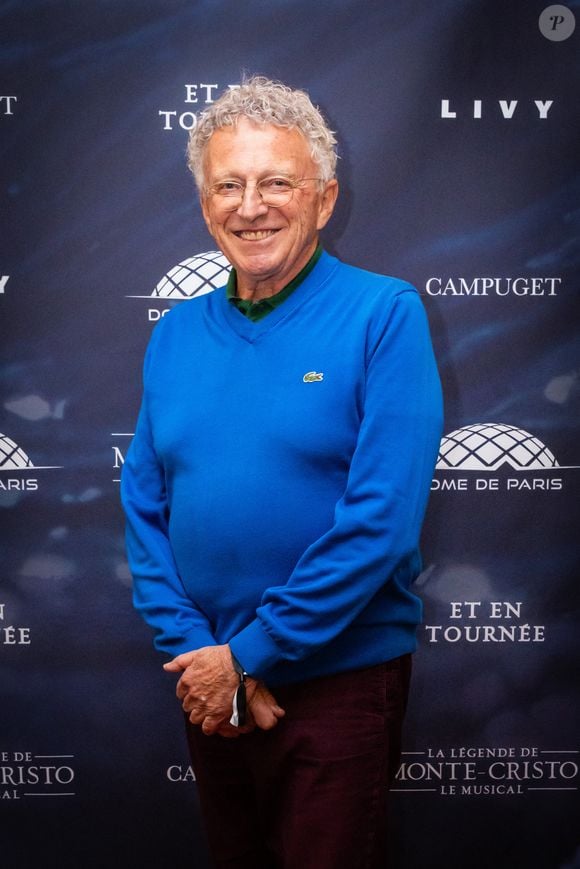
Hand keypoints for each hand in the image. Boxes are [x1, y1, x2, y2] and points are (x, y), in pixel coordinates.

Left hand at [163, 645, 284, 734]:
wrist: (241, 664)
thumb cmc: (221, 657)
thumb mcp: (198, 653)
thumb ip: (180, 661)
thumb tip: (166, 667)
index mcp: (187, 680)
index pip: (180, 692)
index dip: (188, 691)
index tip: (196, 690)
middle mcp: (193, 695)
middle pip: (187, 706)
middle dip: (194, 703)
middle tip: (204, 698)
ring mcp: (205, 706)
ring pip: (195, 717)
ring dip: (200, 714)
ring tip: (208, 709)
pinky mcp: (217, 714)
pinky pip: (207, 728)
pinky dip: (209, 726)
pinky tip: (212, 721)